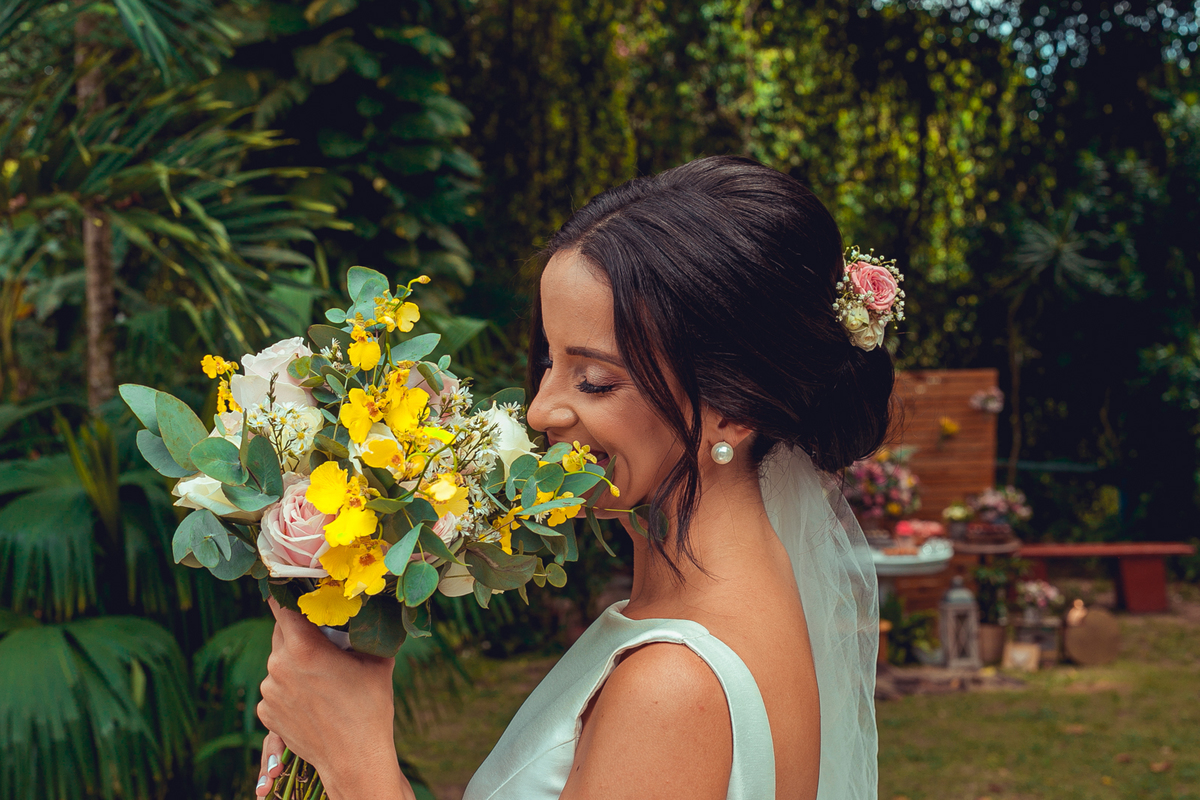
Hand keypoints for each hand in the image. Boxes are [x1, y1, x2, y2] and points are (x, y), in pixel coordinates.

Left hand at [256, 597, 414, 799]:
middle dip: (299, 630)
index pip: (282, 606)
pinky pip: (275, 687)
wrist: (355, 758)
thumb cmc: (370, 707)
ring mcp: (269, 691)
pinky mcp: (266, 712)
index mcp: (303, 647)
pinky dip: (289, 686)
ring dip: (295, 660)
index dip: (289, 596)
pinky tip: (312, 696)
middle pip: (281, 632)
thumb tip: (378, 611)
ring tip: (322, 675)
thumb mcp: (376, 662)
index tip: (296, 589)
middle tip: (323, 637)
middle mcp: (279, 665)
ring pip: (279, 661)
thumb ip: (367, 633)